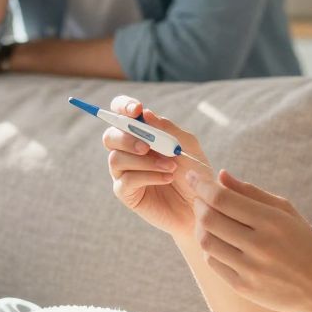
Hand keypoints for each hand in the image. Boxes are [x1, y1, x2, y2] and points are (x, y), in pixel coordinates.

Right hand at [102, 96, 208, 239]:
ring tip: (171, 166)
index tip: (136, 109)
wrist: (201, 205)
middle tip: (147, 146)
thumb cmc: (194, 173)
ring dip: (144, 161)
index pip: (121, 113)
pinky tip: (167, 178)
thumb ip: (168, 129)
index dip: (123, 106)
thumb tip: (145, 114)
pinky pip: (126, 180)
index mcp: (141, 133)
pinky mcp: (126, 192)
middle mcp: (128, 150)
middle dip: (126, 138)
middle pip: (110, 136)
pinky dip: (148, 176)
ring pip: (116, 159)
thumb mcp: (187, 146)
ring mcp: (124, 172)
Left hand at [185, 168, 311, 311]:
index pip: (223, 199)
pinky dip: (210, 248)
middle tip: (201, 199)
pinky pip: (213, 262)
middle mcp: (259, 245)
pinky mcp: (243, 287)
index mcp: (272, 221)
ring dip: (200, 226)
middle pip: (209, 219)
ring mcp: (250, 269)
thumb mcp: (286, 211)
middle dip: (199, 204)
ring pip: (206, 242)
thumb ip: (251, 192)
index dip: (201, 185)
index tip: (192, 176)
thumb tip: (220, 176)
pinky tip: (219, 241)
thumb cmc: (305, 243)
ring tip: (208, 219)